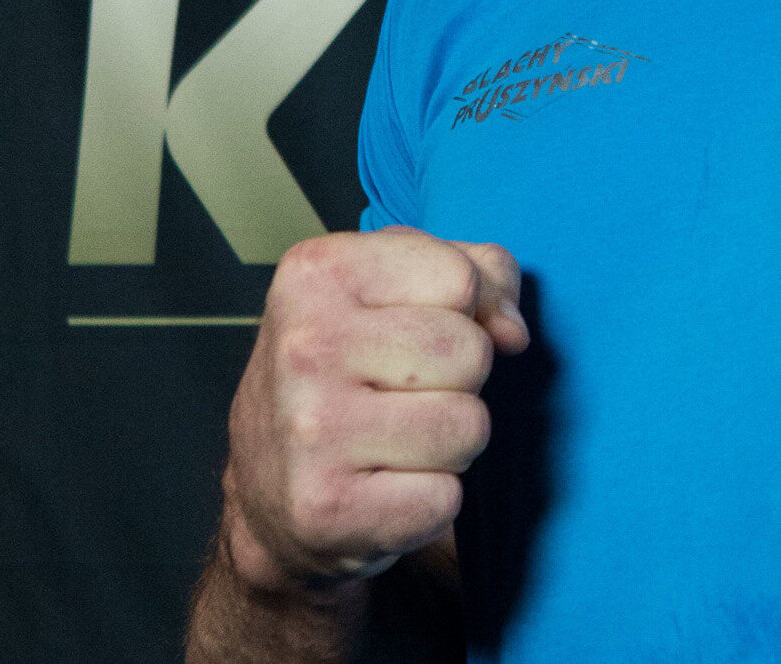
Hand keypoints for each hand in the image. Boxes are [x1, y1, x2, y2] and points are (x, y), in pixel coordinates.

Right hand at [221, 227, 528, 592]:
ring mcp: (312, 430)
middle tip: (406, 396)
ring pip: (468, 427)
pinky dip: (430, 502)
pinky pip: (445, 499)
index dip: (464, 312)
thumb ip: (477, 272)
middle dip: (461, 380)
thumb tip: (513, 330)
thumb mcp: (395, 290)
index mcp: (318, 273)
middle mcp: (306, 346)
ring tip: (398, 442)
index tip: (419, 332)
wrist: (267, 489)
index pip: (462, 279)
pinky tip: (385, 489)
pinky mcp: (327, 509)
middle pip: (471, 354)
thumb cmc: (347, 374)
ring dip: (451, 443)